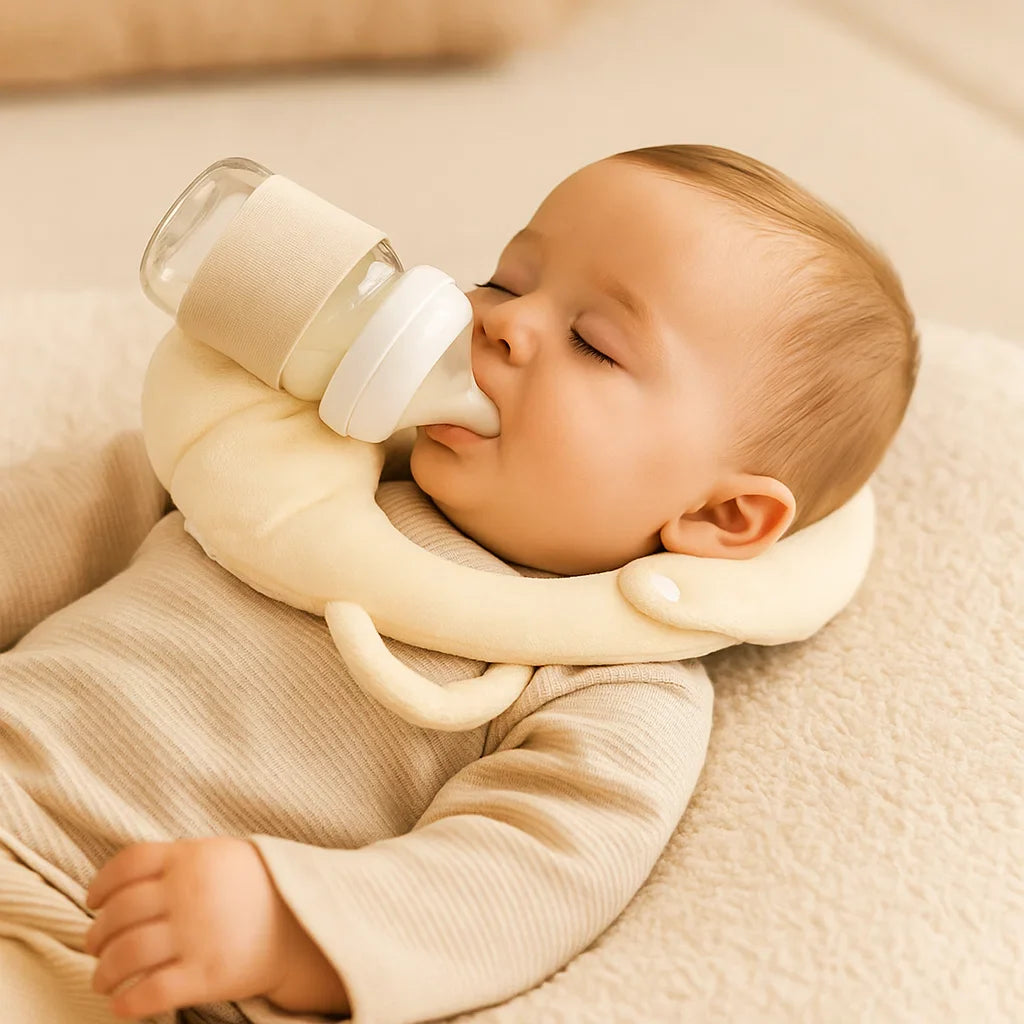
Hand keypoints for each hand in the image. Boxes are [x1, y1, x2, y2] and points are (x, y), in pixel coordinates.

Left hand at [84, 836, 346, 1019]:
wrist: (309, 923)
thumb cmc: (263, 886)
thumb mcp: (225, 854)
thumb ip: (181, 859)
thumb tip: (129, 878)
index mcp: (192, 858)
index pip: (127, 865)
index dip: (101, 885)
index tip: (92, 901)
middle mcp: (189, 893)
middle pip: (119, 913)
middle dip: (97, 935)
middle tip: (93, 947)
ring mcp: (197, 934)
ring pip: (125, 955)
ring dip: (104, 972)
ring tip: (103, 979)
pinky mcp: (207, 974)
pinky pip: (150, 992)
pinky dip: (127, 1003)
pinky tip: (122, 1005)